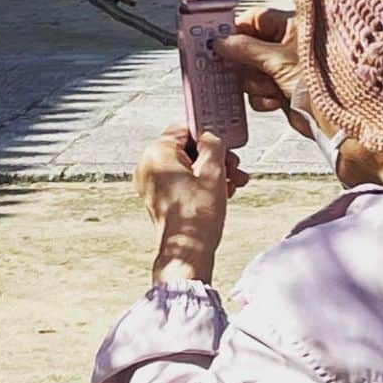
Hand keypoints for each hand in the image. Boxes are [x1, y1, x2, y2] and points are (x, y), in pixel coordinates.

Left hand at [134, 125, 248, 284]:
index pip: (184, 129)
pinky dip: (201, 183)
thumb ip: (213, 145)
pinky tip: (223, 192)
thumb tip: (210, 137)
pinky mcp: (158, 198)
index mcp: (156, 153)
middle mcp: (148, 166)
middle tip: (234, 166)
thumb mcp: (213, 172)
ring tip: (234, 183)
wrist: (187, 253)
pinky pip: (181, 181)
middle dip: (215, 157)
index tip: (225, 142)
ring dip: (213, 172)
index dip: (208, 135)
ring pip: (187, 167)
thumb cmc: (197, 217)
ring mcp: (151, 183)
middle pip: (187, 149)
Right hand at [214, 8, 310, 138]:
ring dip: (256, 84)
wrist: (334, 120)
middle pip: (248, 48)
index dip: (236, 29)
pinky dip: (263, 98)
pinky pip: (258, 91)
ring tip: (271, 87)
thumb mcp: (278, 60)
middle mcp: (286, 46)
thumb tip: (221, 41)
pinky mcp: (281, 90)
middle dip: (244, 63)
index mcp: (291, 27)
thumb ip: (246, 49)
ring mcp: (283, 69)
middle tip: (237, 69)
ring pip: (250, 72)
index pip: (255, 19)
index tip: (218, 39)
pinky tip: (277, 100)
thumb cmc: (321, 82)